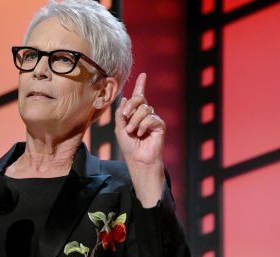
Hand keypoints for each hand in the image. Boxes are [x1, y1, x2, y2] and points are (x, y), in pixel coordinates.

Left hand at [114, 73, 165, 206]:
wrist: (137, 158)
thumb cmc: (128, 145)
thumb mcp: (119, 128)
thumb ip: (121, 113)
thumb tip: (126, 98)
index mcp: (135, 113)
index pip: (139, 96)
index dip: (141, 85)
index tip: (143, 75)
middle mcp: (145, 114)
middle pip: (140, 99)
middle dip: (131, 106)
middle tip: (125, 115)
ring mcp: (153, 119)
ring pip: (144, 109)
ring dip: (134, 120)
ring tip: (132, 131)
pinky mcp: (160, 125)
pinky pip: (150, 118)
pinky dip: (143, 126)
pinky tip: (141, 134)